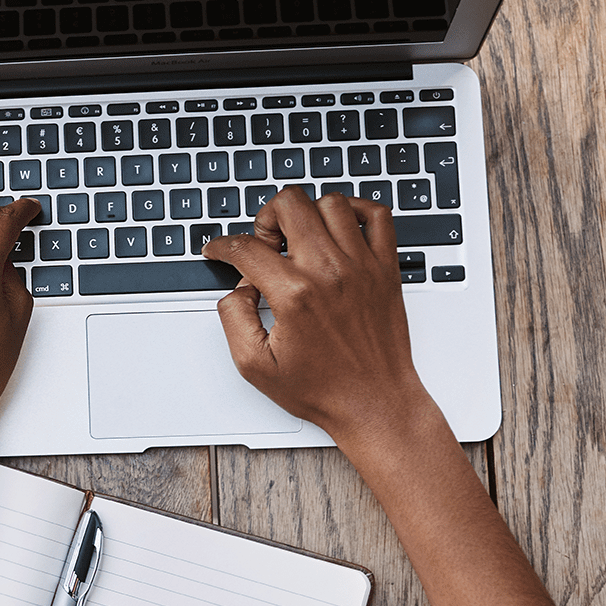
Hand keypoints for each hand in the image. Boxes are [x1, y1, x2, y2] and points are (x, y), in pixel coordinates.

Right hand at [202, 187, 429, 444]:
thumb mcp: (254, 365)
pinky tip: (340, 229)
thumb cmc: (323, 388)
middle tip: (267, 246)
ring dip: (307, 214)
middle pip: (290, 204)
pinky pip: (378, 215)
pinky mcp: (386, 268)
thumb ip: (233, 318)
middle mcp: (330, 272)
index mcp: (295, 295)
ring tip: (300, 240)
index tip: (219, 251)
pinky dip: (357, 210)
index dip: (222, 246)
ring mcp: (362, 266)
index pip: (247, 247)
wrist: (374, 403)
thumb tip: (237, 290)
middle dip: (266, 219)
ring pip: (331, 202)